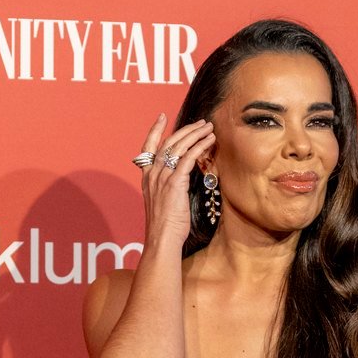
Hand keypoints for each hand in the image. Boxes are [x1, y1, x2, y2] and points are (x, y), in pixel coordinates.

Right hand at [137, 113, 215, 246]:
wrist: (162, 239)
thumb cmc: (166, 228)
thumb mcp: (163, 203)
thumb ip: (169, 188)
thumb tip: (182, 180)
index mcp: (147, 178)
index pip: (148, 148)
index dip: (155, 130)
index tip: (162, 117)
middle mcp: (153, 174)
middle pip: (168, 143)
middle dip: (185, 129)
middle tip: (201, 122)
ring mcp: (162, 177)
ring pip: (179, 147)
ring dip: (195, 134)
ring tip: (209, 127)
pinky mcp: (174, 183)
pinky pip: (188, 158)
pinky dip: (200, 146)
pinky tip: (210, 140)